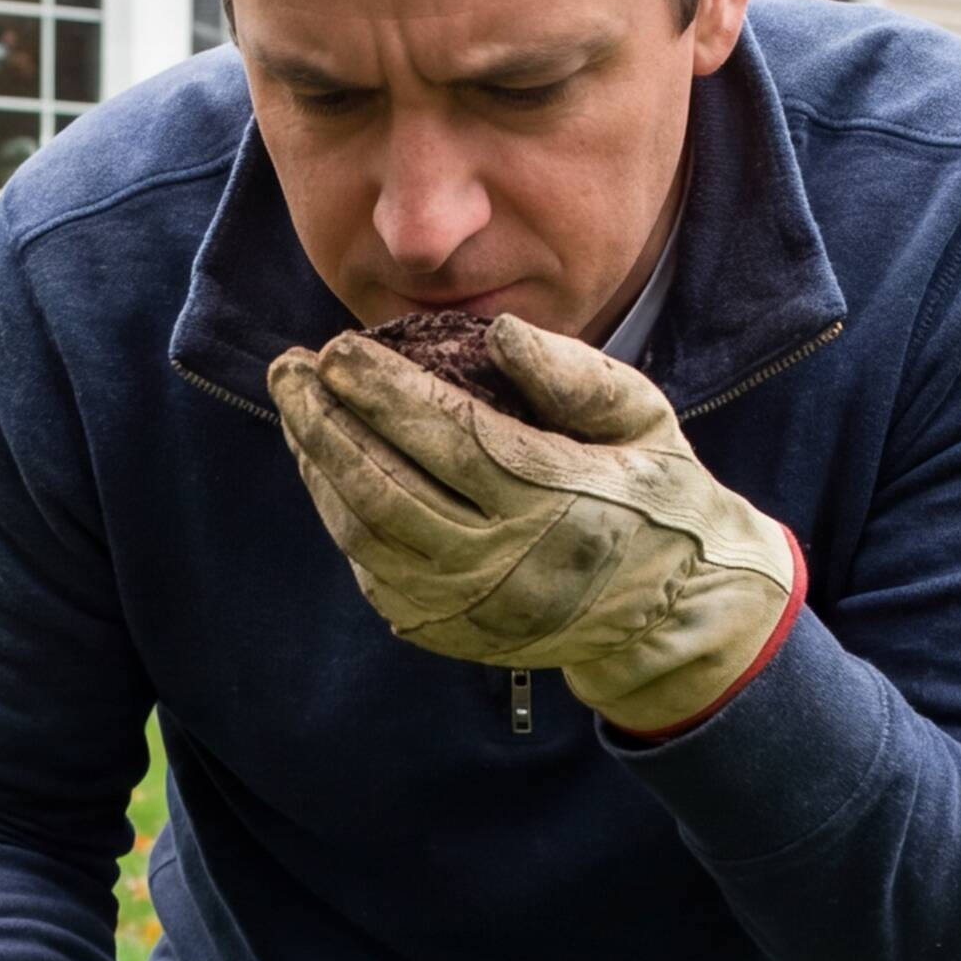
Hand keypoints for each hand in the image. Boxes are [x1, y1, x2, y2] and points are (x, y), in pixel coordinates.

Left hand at [265, 312, 799, 735]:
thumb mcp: (643, 418)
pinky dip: (338, 514)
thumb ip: (576, 373)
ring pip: (364, 530)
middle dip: (323, 420)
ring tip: (296, 409)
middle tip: (287, 369)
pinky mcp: (449, 630)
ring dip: (316, 465)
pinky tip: (323, 466)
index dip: (382, 390)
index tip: (336, 348)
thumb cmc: (656, 493)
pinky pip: (372, 568)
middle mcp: (502, 560)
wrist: (673, 612)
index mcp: (554, 498)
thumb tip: (497, 330)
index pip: (446, 434)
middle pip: (384, 483)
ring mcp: (469, 605)